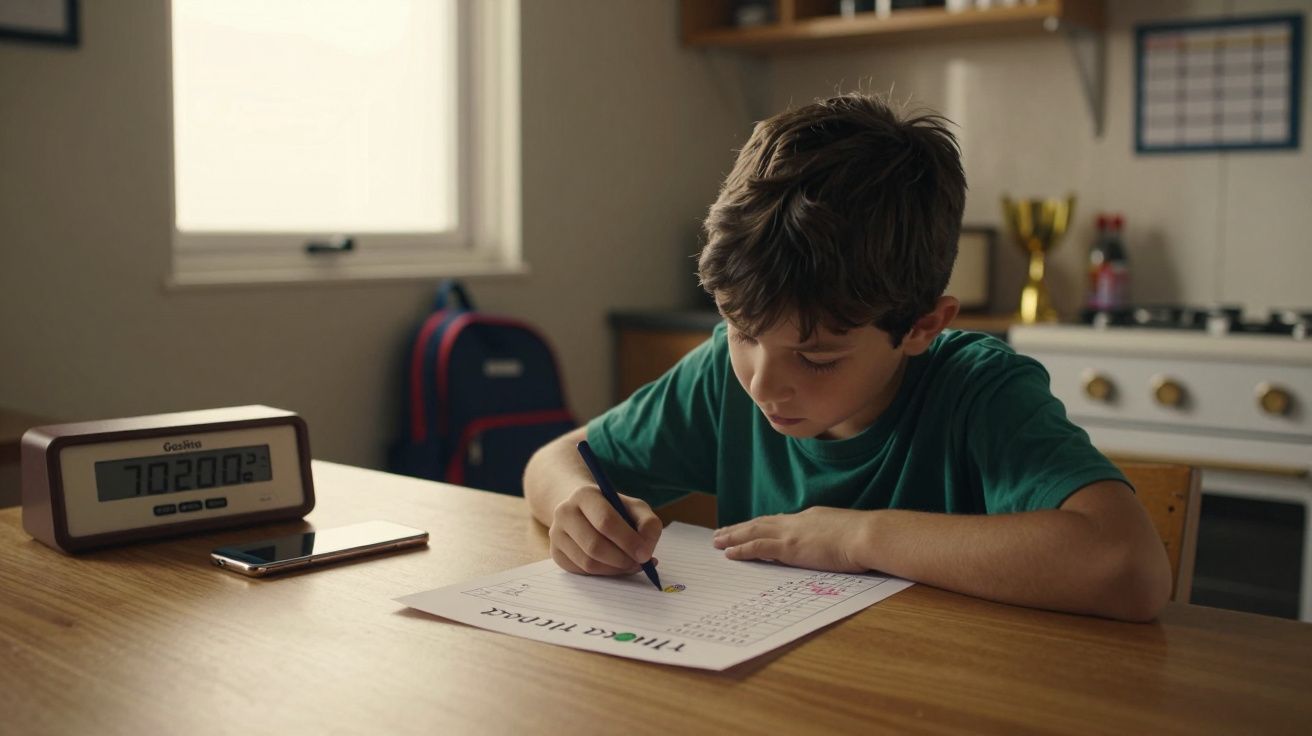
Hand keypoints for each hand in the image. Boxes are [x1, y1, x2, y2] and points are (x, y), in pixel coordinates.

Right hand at [549, 485, 661, 575]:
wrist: (582, 509)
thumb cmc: (614, 509)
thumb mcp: (634, 508)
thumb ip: (648, 524)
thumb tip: (645, 552)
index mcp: (585, 495)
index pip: (606, 521)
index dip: (628, 541)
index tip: (646, 555)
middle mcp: (565, 512)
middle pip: (595, 545)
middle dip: (622, 559)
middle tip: (639, 564)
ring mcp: (556, 534)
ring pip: (588, 563)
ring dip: (614, 569)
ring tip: (630, 564)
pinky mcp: (556, 553)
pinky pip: (582, 572)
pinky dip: (603, 573)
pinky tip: (614, 565)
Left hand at [712, 507, 871, 572]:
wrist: (869, 535)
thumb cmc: (867, 538)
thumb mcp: (847, 534)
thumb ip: (834, 538)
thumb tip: (835, 546)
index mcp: (811, 518)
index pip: (780, 521)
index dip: (762, 525)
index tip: (749, 527)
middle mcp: (798, 521)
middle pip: (761, 523)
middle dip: (740, 528)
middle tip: (722, 532)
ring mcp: (792, 533)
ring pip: (754, 532)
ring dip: (733, 536)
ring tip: (717, 541)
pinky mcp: (790, 547)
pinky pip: (758, 547)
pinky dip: (742, 549)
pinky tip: (729, 553)